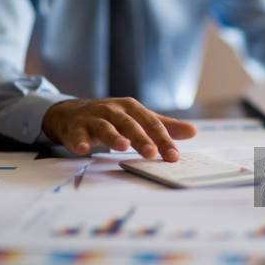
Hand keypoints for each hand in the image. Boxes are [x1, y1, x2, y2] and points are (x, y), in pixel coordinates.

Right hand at [42, 98, 196, 161]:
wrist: (71, 113)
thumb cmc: (111, 118)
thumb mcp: (137, 119)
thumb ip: (163, 126)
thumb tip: (193, 131)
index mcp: (131, 108)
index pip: (151, 124)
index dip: (163, 140)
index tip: (173, 156)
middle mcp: (113, 110)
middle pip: (129, 124)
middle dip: (140, 138)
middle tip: (151, 153)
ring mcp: (93, 118)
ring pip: (105, 127)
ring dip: (113, 137)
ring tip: (122, 147)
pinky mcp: (75, 128)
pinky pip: (77, 135)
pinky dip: (79, 142)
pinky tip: (83, 150)